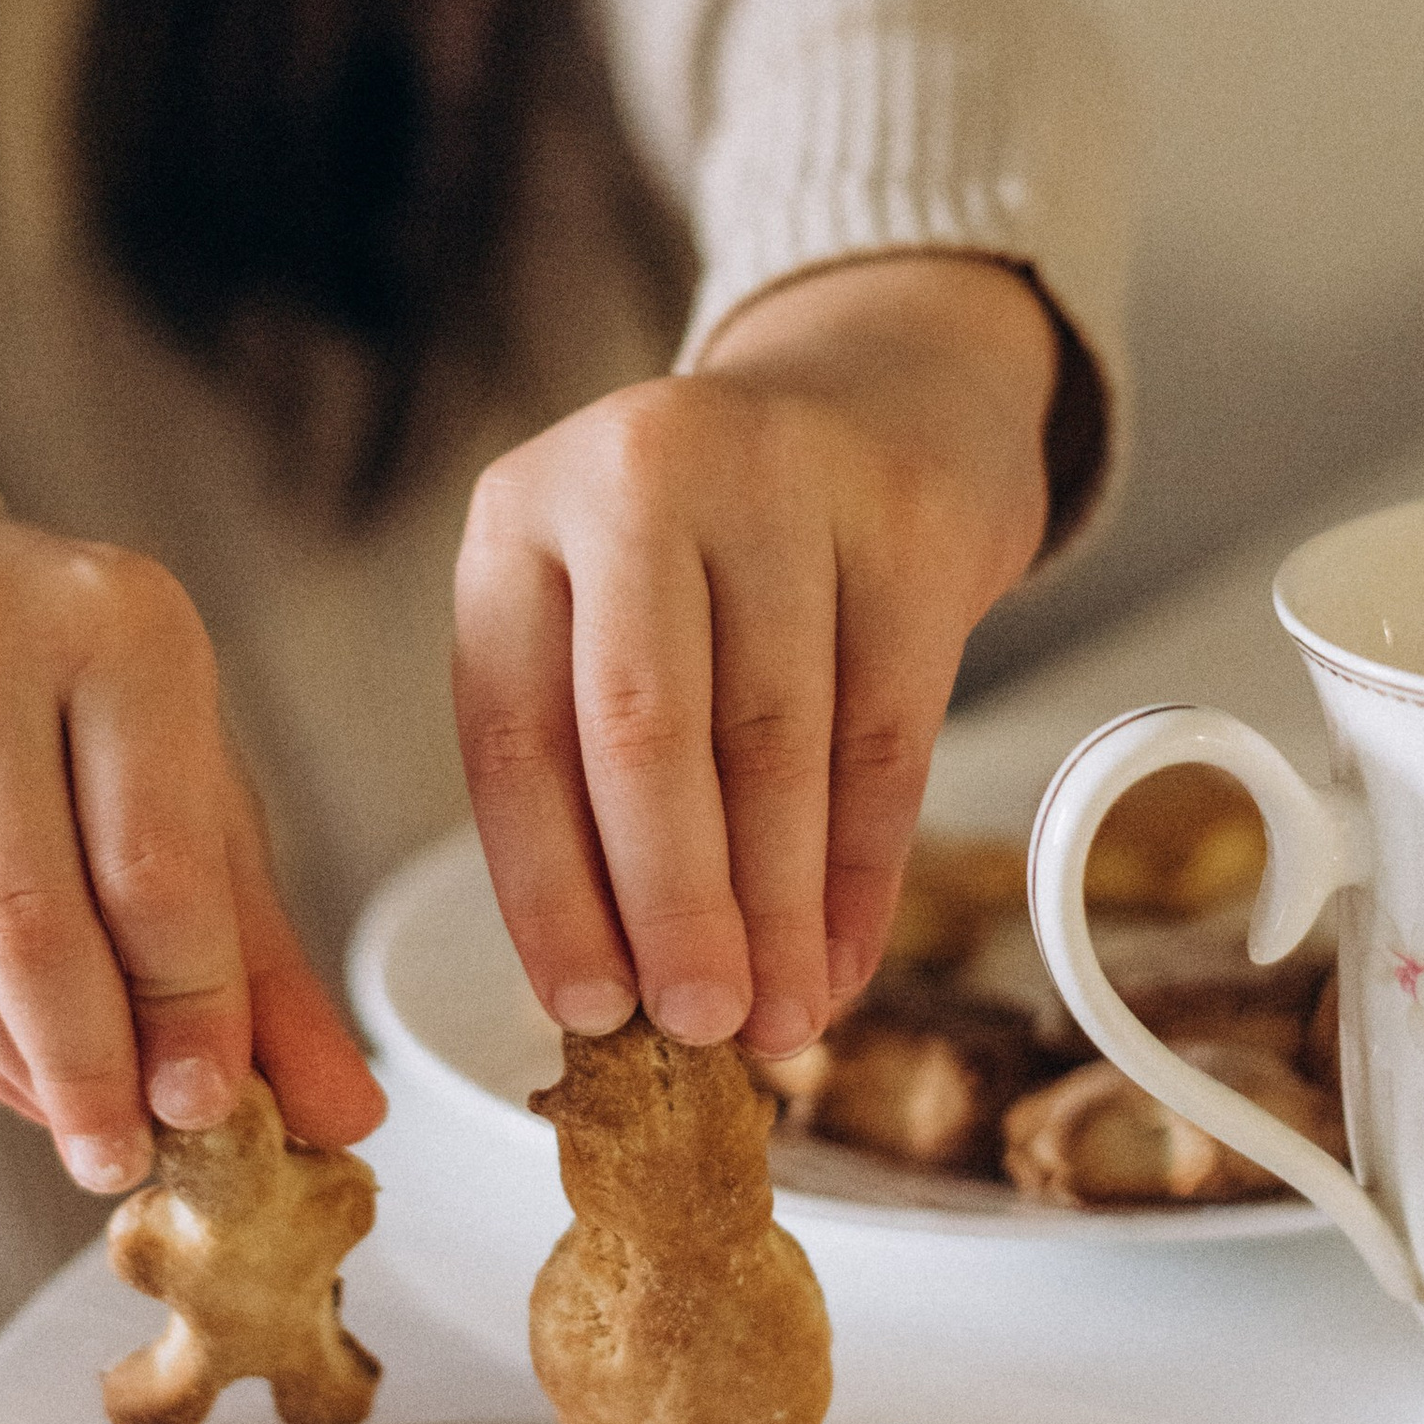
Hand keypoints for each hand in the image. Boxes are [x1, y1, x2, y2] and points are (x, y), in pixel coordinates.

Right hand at [0, 472, 382, 1188]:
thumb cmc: (70, 705)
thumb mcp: (187, 789)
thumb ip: (258, 955)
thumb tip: (341, 1116)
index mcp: (115, 618)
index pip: (154, 853)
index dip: (186, 1003)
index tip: (208, 1107)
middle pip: (27, 907)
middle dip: (87, 1061)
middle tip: (122, 1154)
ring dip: (14, 1058)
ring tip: (76, 1118)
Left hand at [453, 254, 1060, 1060]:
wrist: (881, 396)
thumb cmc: (715, 548)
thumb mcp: (604, 609)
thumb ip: (588, 762)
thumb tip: (619, 983)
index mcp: (522, 516)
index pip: (516, 731)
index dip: (550, 888)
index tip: (584, 1008)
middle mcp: (639, 474)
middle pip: (647, 732)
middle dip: (675, 905)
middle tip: (699, 1026)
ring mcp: (782, 481)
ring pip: (778, 744)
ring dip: (781, 910)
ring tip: (782, 1020)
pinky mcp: (906, 519)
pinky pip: (888, 732)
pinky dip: (865, 869)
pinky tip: (848, 952)